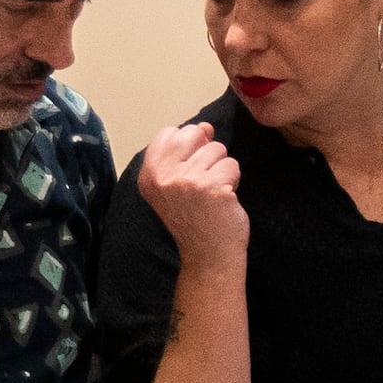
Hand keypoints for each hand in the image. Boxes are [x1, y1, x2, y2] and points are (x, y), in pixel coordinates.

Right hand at [136, 117, 245, 265]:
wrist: (208, 255)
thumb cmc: (195, 218)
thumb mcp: (175, 184)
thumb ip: (183, 153)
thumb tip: (205, 126)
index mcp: (149, 175)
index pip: (169, 132)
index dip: (188, 145)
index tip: (189, 171)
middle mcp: (163, 177)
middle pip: (195, 133)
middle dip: (207, 152)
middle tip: (203, 182)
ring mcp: (187, 182)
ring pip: (218, 148)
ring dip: (222, 169)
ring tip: (213, 193)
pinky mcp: (211, 188)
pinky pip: (232, 165)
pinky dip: (233, 180)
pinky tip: (224, 200)